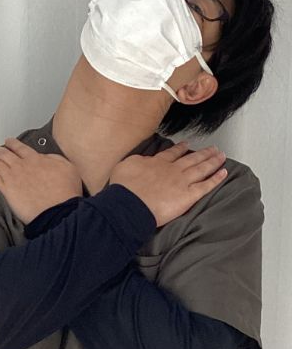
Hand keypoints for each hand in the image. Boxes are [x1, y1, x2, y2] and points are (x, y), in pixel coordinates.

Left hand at [0, 137, 82, 224]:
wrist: (57, 209)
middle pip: (5, 154)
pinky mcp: (5, 190)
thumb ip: (54, 159)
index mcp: (36, 159)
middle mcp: (21, 165)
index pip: (20, 148)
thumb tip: (45, 157)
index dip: (12, 144)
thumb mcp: (67, 167)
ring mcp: (12, 177)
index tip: (7, 142)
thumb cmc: (65, 192)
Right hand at [109, 141, 227, 227]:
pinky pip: (205, 186)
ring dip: (213, 161)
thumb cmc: (124, 188)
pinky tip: (224, 173)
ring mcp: (182, 182)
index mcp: (157, 163)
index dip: (181, 148)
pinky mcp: (188, 196)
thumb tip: (144, 160)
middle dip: (203, 153)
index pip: (172, 154)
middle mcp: (173, 170)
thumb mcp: (125, 166)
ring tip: (222, 156)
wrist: (129, 204)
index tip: (187, 145)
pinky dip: (216, 179)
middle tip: (214, 149)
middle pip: (192, 159)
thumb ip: (138, 161)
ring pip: (202, 169)